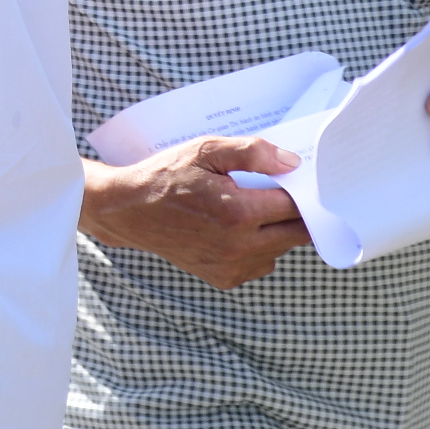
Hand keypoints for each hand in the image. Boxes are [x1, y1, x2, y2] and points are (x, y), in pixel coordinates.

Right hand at [80, 137, 312, 289]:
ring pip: (280, 250)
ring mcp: (233, 266)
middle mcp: (240, 246)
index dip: (302, 190)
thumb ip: (251, 153)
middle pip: (297, 233)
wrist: (128, 211)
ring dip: (276, 231)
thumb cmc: (164, 176)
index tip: (298, 179)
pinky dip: (259, 247)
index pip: (295, 205)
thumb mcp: (204, 150)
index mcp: (238, 212)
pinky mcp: (224, 278)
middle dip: (295, 213)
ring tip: (251, 210)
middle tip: (280, 194)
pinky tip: (237, 230)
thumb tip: (291, 163)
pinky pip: (261, 264)